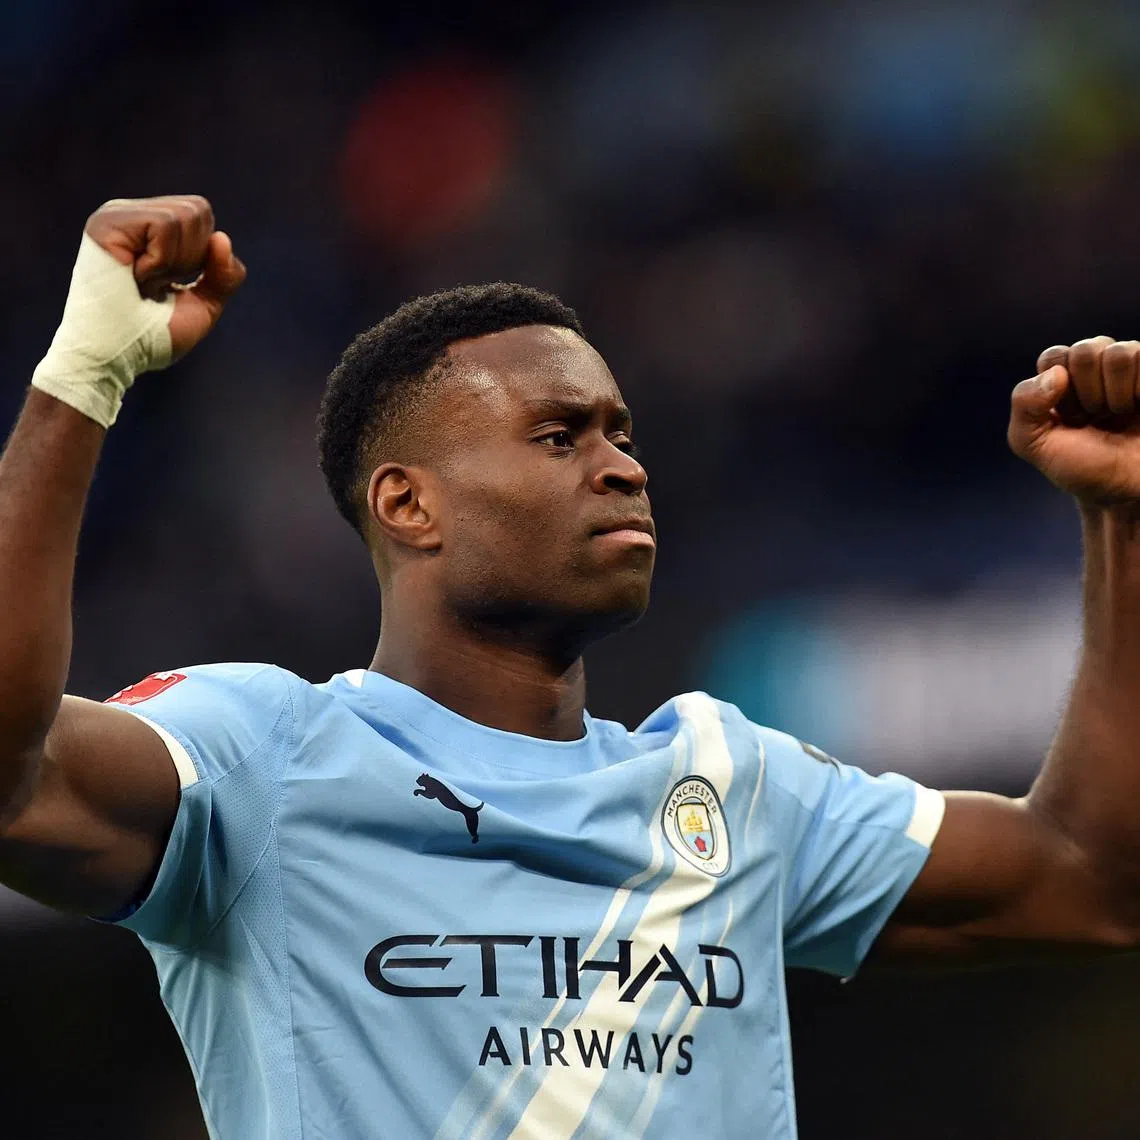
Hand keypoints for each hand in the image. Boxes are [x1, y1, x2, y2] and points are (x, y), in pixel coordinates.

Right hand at [85, 196, 245, 359]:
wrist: (117, 356)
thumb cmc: (153, 336)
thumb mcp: (203, 305)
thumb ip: (223, 276)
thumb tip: (222, 238)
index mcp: (152, 230)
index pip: (201, 215)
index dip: (203, 254)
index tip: (171, 283)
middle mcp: (134, 215)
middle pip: (199, 209)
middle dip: (192, 258)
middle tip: (157, 284)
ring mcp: (118, 215)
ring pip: (186, 215)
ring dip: (174, 263)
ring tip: (143, 282)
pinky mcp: (109, 222)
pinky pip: (165, 225)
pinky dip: (161, 261)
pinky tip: (136, 277)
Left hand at [1008, 337, 1139, 505]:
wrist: (1125, 493)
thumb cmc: (1081, 466)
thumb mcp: (1033, 443)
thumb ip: (1024, 405)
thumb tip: (1056, 373)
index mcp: (1063, 377)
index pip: (1054, 356)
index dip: (1057, 392)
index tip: (1068, 419)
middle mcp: (1098, 366)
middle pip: (1086, 350)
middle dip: (1087, 394)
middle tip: (1095, 419)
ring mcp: (1132, 368)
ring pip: (1119, 353)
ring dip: (1116, 394)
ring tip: (1118, 415)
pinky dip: (1138, 390)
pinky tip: (1139, 407)